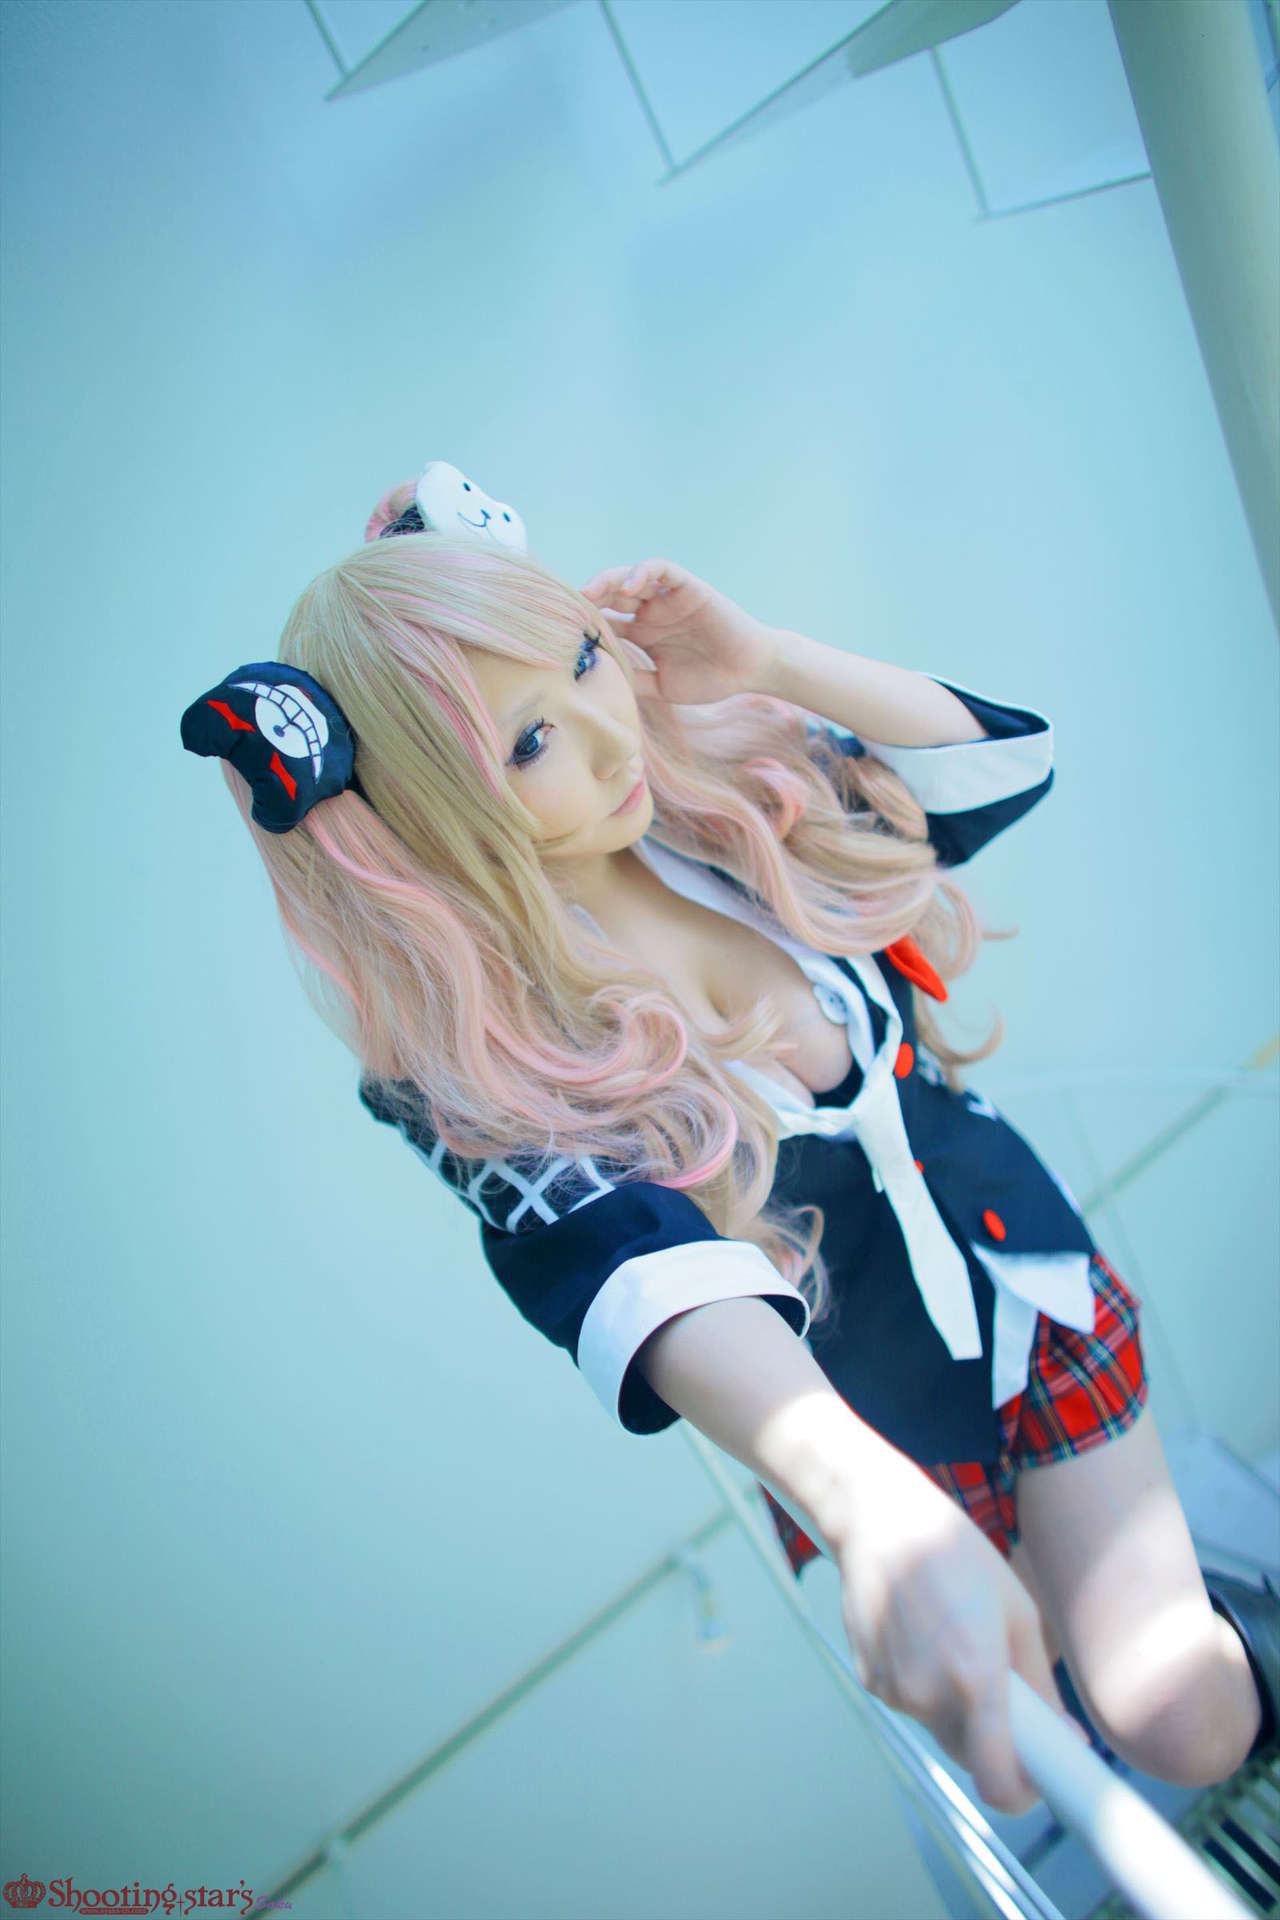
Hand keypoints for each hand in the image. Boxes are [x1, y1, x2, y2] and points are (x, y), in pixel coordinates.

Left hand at [578, 558, 779, 706]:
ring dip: (608, 581)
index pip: (604, 620)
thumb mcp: (661, 686)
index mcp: (641, 633)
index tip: (559, 632)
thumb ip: (634, 680)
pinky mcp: (688, 587)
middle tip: (565, 609)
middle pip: (610, 597)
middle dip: (587, 600)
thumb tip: (595, 684)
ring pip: (631, 578)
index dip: (582, 623)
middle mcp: (650, 611)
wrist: (749, 672)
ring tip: (590, 593)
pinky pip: (663, 570)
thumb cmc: (709, 679)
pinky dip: (644, 572)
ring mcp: (668, 598)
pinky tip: (630, 587)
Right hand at [832, 1442, 1089, 1814]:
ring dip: (958, 1706)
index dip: (1024, 1791)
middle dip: (994, 1737)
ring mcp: (892, 1690)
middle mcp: (928, 1695)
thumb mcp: (1017, 1612)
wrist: (877, 1517)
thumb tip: (1062, 1737)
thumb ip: (1039, 1686)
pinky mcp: (868, 1679)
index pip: (999, 1785)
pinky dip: (925, 1684)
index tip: (1039, 1774)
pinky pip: (910, 1703)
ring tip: (956, 1638)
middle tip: (1004, 1686)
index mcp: (975, 1678)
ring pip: (940, 1727)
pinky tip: (922, 1632)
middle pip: (971, 1756)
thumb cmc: (956, 1553)